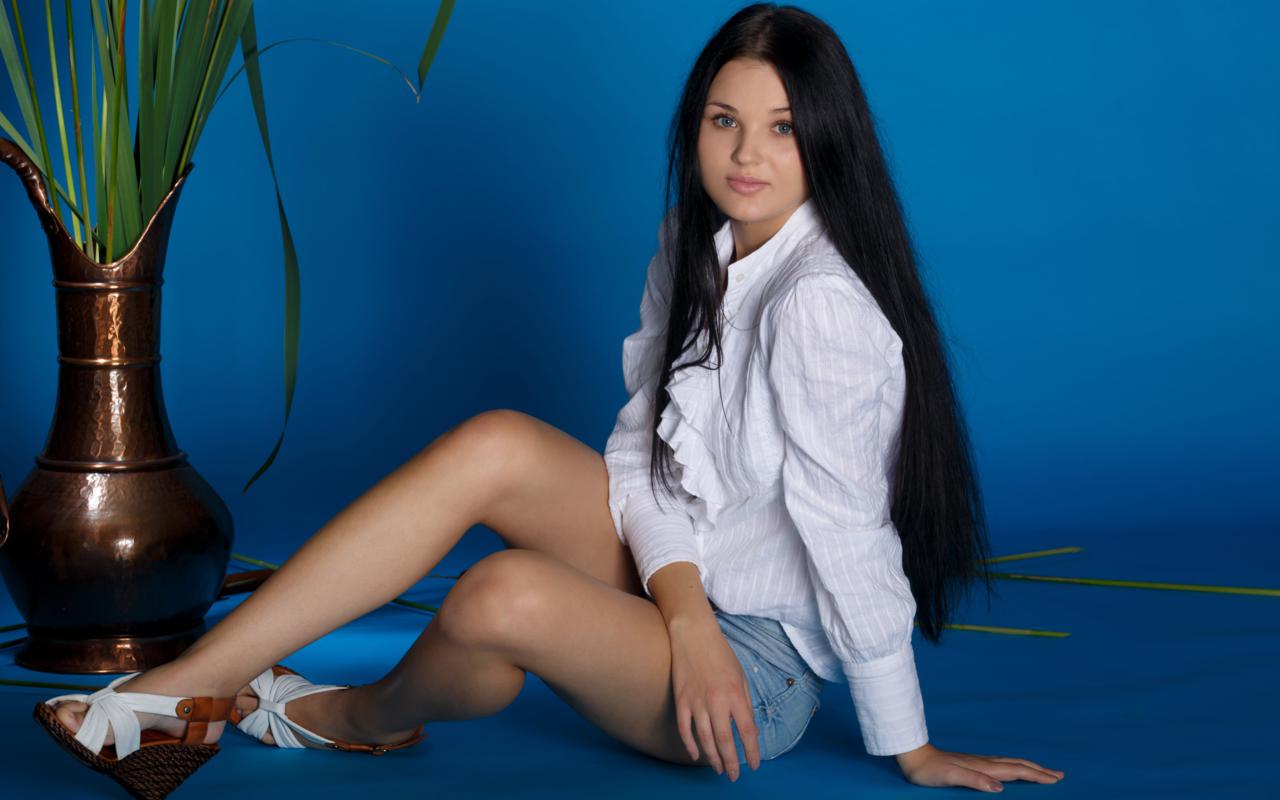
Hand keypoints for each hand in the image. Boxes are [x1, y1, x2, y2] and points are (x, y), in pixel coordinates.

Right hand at [666, 614, 760, 780]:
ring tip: (720, 770)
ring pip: (705, 738)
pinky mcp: (681, 699)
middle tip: (734, 776)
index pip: (747, 731)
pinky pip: (685, 728)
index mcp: (735, 694)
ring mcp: (696, 701)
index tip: (754, 765)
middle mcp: (717, 701)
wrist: (693, 634)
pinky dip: (690, 745)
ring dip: (714, 758)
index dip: (751, 751)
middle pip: (725, 740)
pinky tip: (697, 755)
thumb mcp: (741, 676)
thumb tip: (751, 729)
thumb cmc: (720, 654)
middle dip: (732, 762)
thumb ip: (746, 703)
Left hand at [895, 742, 1064, 791]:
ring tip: (1042, 770)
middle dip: (1039, 770)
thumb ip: (975, 781)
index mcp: (984, 767)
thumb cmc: (930, 770)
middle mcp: (984, 762)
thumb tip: (1000, 787)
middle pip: (1018, 764)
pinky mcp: (971, 763)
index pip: (1016, 770)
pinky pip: (1001, 765)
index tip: (1055, 779)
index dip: (1036, 775)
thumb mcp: (951, 777)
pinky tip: (1011, 769)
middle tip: (1059, 774)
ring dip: (1029, 767)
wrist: (914, 756)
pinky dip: (1014, 767)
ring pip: (1010, 763)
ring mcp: (978, 762)